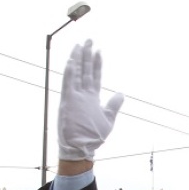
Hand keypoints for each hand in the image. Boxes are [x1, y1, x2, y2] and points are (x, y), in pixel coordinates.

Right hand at [58, 40, 124, 160]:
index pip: (95, 76)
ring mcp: (74, 97)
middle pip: (85, 71)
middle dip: (87, 55)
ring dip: (78, 59)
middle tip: (89, 40)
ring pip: (76, 74)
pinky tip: (71, 61)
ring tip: (80, 45)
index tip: (99, 51)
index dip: (97, 64)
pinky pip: (68, 85)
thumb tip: (121, 93)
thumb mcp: (108, 119)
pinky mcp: (67, 102)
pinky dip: (69, 73)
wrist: (81, 149)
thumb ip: (114, 105)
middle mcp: (82, 95)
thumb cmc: (93, 137)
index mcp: (92, 98)